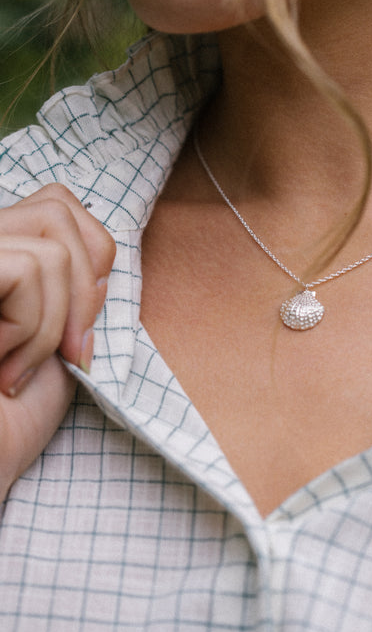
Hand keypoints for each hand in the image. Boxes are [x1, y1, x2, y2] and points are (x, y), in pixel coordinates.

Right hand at [0, 183, 115, 499]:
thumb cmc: (10, 425)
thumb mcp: (59, 353)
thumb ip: (76, 301)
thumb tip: (101, 265)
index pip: (57, 205)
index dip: (91, 258)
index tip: (79, 331)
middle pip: (56, 207)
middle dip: (83, 289)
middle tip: (67, 354)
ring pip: (48, 245)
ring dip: (55, 322)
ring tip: (18, 371)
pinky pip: (26, 269)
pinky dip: (34, 326)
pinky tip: (3, 370)